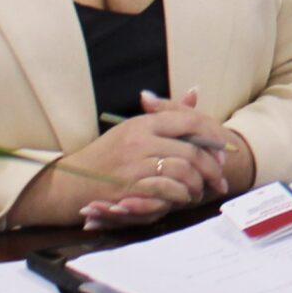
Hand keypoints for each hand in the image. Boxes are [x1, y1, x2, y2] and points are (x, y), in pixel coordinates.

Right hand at [9, 90, 242, 230]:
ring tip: (202, 190)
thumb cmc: (106, 156)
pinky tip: (184, 198)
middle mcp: (140, 140)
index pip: (190, 121)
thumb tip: (195, 94)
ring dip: (198, 184)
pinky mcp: (128, 188)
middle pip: (192, 150)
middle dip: (212, 167)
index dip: (213, 136)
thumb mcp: (135, 129)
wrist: (69, 182)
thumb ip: (167, 115)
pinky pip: (166, 191)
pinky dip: (181, 195)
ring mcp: (133, 164)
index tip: (223, 151)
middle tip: (220, 179)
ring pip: (183, 171)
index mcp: (144, 123)